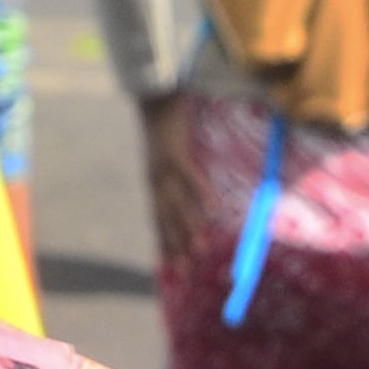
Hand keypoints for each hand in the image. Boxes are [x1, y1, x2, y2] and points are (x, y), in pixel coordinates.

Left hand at [138, 98, 203, 273]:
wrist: (154, 96)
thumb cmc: (164, 126)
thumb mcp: (167, 156)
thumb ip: (175, 175)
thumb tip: (191, 195)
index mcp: (154, 184)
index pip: (159, 220)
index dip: (165, 243)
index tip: (172, 267)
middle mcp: (156, 181)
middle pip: (166, 220)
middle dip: (175, 246)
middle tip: (185, 271)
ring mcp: (164, 169)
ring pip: (178, 205)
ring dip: (189, 228)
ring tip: (201, 250)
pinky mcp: (176, 153)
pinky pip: (191, 177)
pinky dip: (201, 193)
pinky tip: (214, 207)